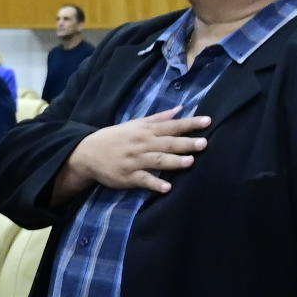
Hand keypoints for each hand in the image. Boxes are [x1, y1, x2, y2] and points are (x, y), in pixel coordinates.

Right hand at [69, 113, 210, 195]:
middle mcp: (142, 144)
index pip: (172, 126)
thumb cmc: (116, 137)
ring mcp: (135, 161)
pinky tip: (167, 188)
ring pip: (157, 161)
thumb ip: (159, 118)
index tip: (208, 121)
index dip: (190, 124)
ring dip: (174, 161)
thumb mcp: (135, 124)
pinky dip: (155, 184)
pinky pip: (144, 180)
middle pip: (167, 143)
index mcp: (146, 131)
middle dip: (186, 143)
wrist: (88, 153)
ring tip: (190, 162)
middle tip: (204, 143)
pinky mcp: (129, 177)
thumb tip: (180, 109)